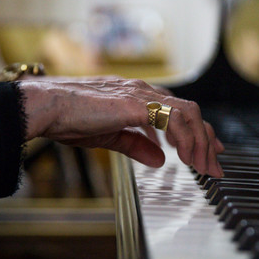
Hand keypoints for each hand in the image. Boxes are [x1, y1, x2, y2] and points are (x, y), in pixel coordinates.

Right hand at [18, 76, 224, 176]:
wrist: (44, 106)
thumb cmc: (67, 118)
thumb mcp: (110, 136)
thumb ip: (137, 146)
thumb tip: (160, 159)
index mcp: (138, 96)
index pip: (179, 110)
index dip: (198, 131)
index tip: (208, 149)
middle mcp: (144, 91)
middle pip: (190, 112)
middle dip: (206, 140)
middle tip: (214, 165)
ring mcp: (141, 94)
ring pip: (188, 113)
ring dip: (199, 142)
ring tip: (202, 167)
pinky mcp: (136, 103)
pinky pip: (173, 118)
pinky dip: (185, 138)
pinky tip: (185, 157)